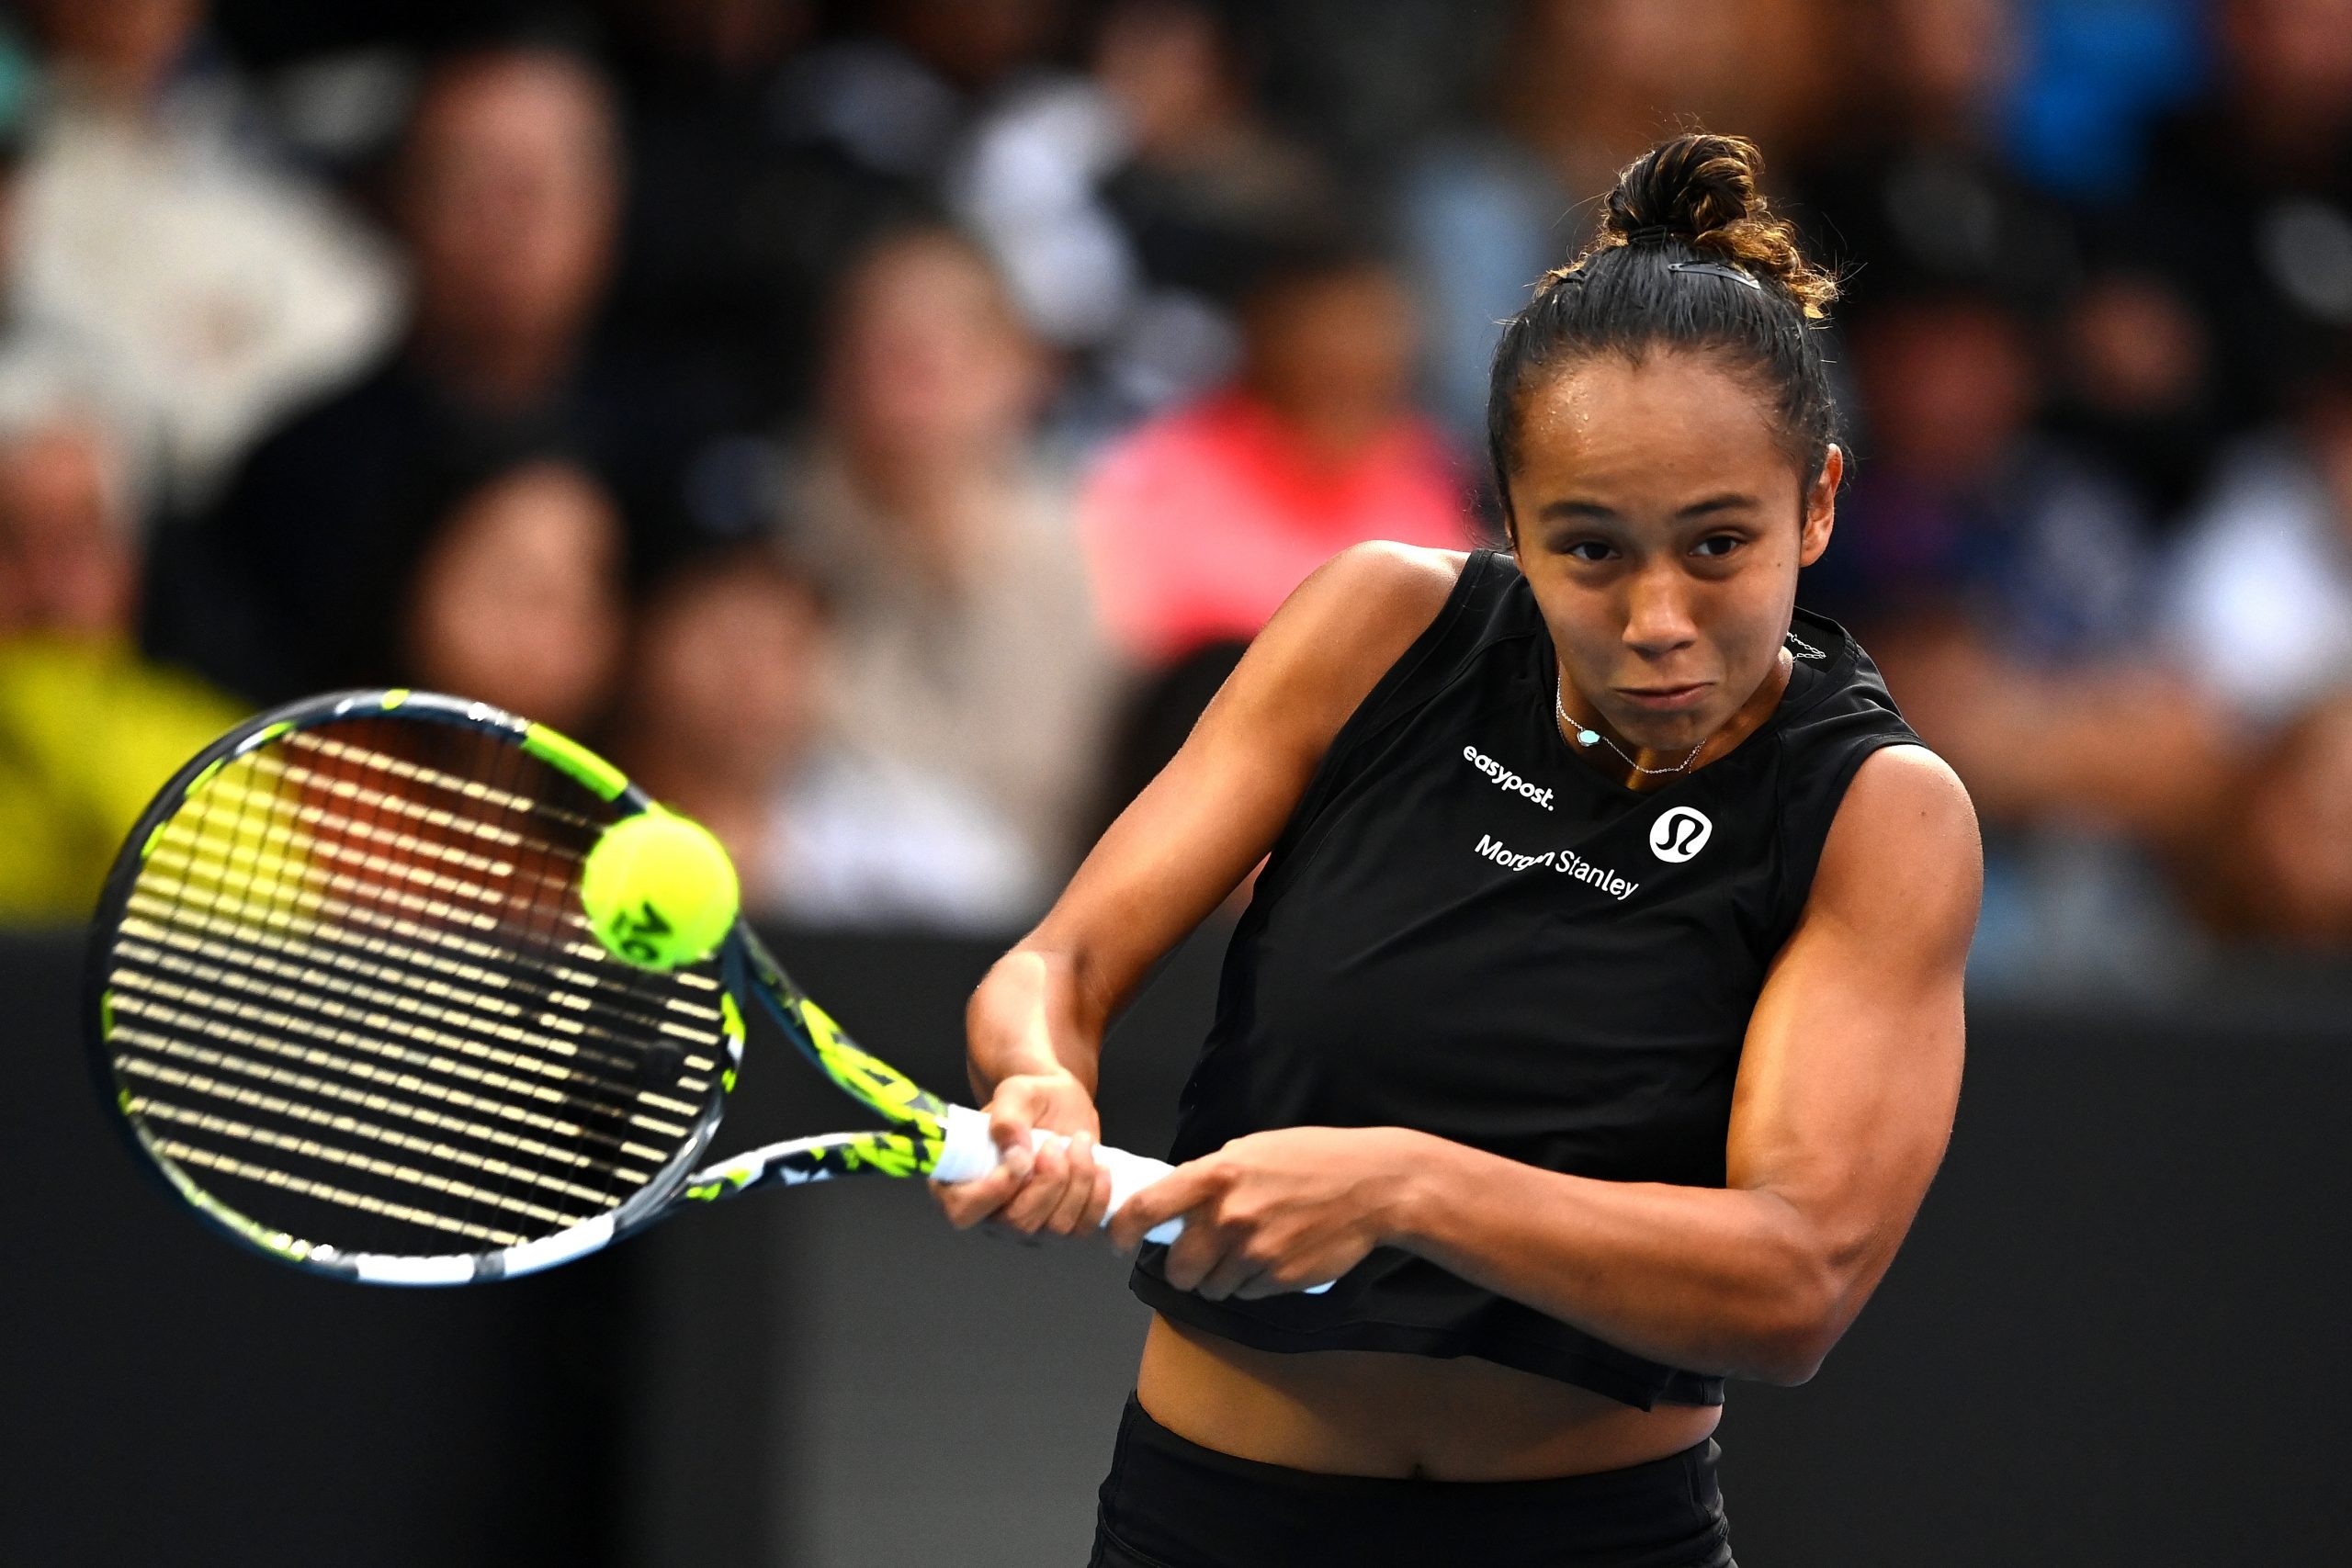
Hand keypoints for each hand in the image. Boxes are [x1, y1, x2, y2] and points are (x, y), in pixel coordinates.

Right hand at [930, 1070, 1112, 1238]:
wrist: (1061, 1105)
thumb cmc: (1029, 1100)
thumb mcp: (1015, 1094)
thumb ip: (1007, 1119)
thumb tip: (1015, 1155)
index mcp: (963, 1183)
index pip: (963, 1211)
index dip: (990, 1192)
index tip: (1019, 1159)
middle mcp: (993, 1213)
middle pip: (1017, 1223)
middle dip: (1047, 1180)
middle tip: (1054, 1142)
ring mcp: (1029, 1225)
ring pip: (1054, 1228)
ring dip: (1076, 1181)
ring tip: (1079, 1143)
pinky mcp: (1063, 1225)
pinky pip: (1083, 1228)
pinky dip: (1097, 1196)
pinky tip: (1099, 1165)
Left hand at [1107, 1126, 1422, 1299]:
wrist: (1372, 1185)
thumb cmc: (1312, 1159)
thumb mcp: (1253, 1150)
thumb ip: (1211, 1176)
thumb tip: (1174, 1202)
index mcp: (1216, 1175)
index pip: (1147, 1208)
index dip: (1123, 1231)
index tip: (1120, 1242)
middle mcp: (1229, 1216)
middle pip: (1177, 1268)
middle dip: (1183, 1269)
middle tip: (1198, 1257)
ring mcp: (1255, 1250)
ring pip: (1212, 1287)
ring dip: (1221, 1278)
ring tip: (1248, 1251)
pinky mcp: (1280, 1277)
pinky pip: (1248, 1293)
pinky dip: (1254, 1283)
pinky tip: (1276, 1257)